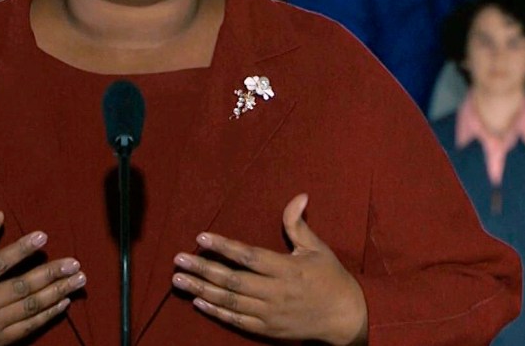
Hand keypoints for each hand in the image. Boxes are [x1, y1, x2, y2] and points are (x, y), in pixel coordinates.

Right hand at [0, 212, 86, 345]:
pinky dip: (48, 315)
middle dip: (51, 273)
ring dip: (57, 292)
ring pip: (30, 307)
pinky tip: (64, 302)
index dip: (21, 249)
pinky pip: (28, 327)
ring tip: (78, 280)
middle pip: (22, 287)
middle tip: (75, 263)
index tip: (43, 236)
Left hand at [171, 194, 367, 344]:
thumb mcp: (317, 249)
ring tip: (179, 280)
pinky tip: (198, 301)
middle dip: (203, 269)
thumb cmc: (331, 278)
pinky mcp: (268, 328)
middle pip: (233, 280)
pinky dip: (216, 311)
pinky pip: (237, 320)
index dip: (224, 246)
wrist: (346, 318)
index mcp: (286, 268)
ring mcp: (270, 312)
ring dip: (202, 289)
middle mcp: (275, 291)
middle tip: (178, 261)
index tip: (201, 237)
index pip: (249, 256)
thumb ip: (298, 225)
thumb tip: (298, 196)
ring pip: (230, 301)